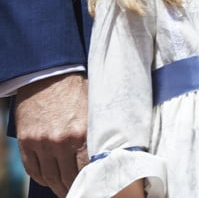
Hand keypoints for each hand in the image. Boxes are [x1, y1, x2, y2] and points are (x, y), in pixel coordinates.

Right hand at [15, 73, 87, 196]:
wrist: (50, 74)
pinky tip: (49, 179)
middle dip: (75, 188)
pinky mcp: (26, 141)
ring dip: (58, 186)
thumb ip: (99, 132)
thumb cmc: (77, 90)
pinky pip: (32, 168)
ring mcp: (41, 142)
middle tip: (81, 191)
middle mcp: (61, 141)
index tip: (97, 186)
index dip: (92, 181)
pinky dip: (41, 177)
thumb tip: (109, 153)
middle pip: (68, 177)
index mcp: (82, 133)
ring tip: (66, 189)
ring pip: (50, 176)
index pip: (88, 169)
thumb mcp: (95, 109)